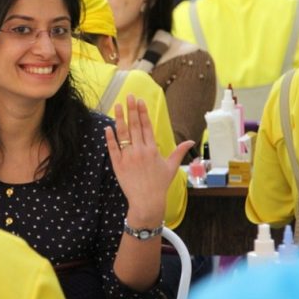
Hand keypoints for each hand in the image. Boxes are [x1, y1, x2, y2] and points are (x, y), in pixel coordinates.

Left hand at [104, 95, 193, 225]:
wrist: (147, 202)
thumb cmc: (160, 184)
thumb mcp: (172, 167)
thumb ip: (179, 151)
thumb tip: (191, 141)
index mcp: (153, 150)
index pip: (147, 126)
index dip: (143, 112)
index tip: (140, 100)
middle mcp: (140, 151)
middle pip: (135, 126)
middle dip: (132, 109)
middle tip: (129, 96)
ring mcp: (128, 158)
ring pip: (123, 135)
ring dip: (120, 119)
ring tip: (117, 106)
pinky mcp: (118, 165)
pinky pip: (113, 149)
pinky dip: (110, 138)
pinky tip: (108, 127)